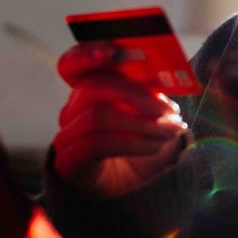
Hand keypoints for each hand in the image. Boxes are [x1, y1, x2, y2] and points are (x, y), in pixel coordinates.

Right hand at [52, 42, 187, 196]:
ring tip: (171, 131)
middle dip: (138, 95)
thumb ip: (152, 91)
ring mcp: (66, 135)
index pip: (72, 64)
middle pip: (93, 86)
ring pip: (97, 116)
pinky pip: (98, 143)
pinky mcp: (68, 161)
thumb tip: (168, 76)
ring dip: (143, 123)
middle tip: (171, 110)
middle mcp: (72, 108)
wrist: (129, 187)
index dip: (86, 53)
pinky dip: (134, 143)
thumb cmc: (142, 141)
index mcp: (90, 88)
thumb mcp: (151, 112)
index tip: (112, 50)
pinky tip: (156, 146)